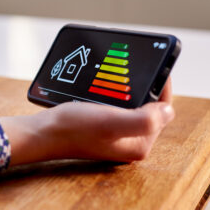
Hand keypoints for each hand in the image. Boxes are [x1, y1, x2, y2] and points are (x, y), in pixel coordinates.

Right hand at [0, 78, 173, 164]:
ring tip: (121, 72)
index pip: (162, 111)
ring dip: (129, 88)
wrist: (41, 132)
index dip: (161, 86)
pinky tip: (105, 85)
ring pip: (132, 105)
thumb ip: (144, 119)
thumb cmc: (72, 128)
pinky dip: (114, 93)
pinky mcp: (101, 128)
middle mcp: (128, 141)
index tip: (155, 66)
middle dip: (144, 86)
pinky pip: (116, 106)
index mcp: (138, 144)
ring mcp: (114, 135)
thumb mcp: (110, 122)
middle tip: (135, 67)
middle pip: (149, 107)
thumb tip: (168, 110)